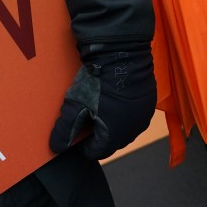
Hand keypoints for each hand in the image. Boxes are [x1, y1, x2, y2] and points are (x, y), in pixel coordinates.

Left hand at [49, 43, 156, 159]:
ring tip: (99, 108)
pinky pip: (134, 116)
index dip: (82, 145)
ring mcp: (143, 117)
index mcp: (114, 136)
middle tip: (85, 119)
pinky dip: (124, 113)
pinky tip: (114, 100)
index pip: (95, 152)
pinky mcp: (149, 103)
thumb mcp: (74, 105)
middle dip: (97, 135)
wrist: (121, 53)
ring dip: (112, 125)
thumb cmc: (97, 81)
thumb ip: (64, 130)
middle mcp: (132, 131)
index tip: (74, 134)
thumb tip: (57, 147)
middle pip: (110, 142)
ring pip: (123, 130)